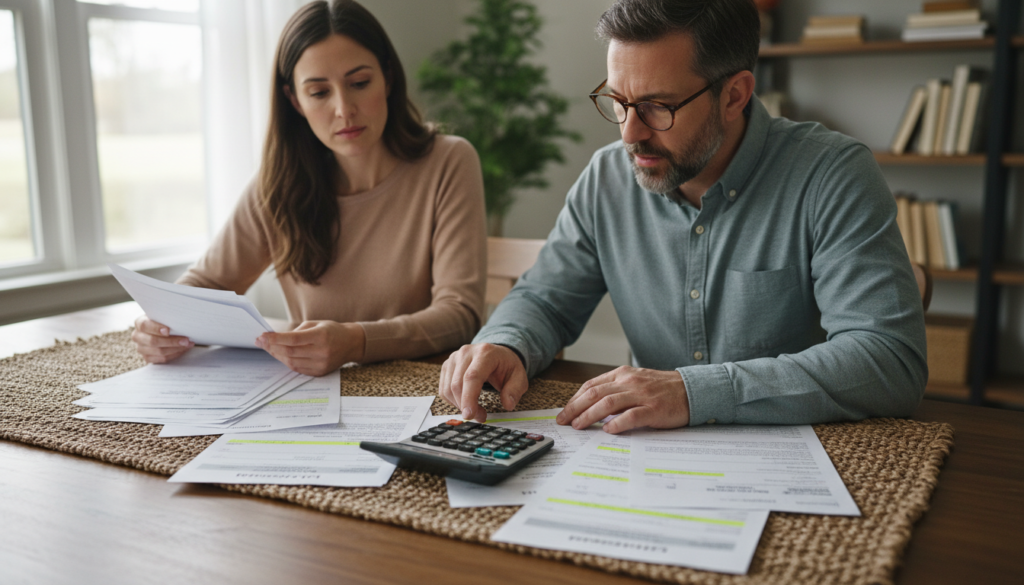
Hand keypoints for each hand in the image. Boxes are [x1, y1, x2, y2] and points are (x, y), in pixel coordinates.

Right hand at [131, 315, 193, 363]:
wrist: (159, 329)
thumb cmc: (163, 321)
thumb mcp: (162, 316)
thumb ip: (166, 318)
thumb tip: (180, 320)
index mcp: (139, 323)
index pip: (145, 325)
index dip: (156, 328)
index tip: (168, 331)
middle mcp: (137, 336)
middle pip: (153, 341)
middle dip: (172, 341)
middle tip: (186, 340)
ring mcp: (141, 348)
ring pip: (159, 351)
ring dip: (176, 349)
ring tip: (187, 344)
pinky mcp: (147, 357)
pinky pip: (162, 358)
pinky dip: (174, 354)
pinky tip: (183, 349)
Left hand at [255, 321, 363, 375]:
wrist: (350, 344)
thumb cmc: (331, 331)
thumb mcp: (315, 324)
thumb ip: (297, 332)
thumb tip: (276, 339)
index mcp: (321, 336)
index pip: (294, 339)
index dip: (275, 339)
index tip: (262, 336)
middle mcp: (322, 351)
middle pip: (290, 352)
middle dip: (272, 347)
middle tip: (260, 341)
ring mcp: (321, 364)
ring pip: (292, 362)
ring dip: (277, 355)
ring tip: (269, 348)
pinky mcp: (320, 372)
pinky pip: (298, 369)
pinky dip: (287, 362)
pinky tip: (281, 355)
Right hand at [438, 343, 527, 421]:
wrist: (497, 354)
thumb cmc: (507, 366)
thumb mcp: (520, 377)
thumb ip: (515, 390)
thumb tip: (508, 404)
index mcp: (485, 353)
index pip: (472, 377)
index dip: (469, 398)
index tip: (470, 415)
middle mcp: (466, 352)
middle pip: (457, 384)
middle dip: (466, 406)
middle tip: (480, 417)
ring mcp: (454, 358)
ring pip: (448, 388)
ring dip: (459, 405)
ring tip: (475, 410)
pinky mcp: (447, 366)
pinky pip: (444, 389)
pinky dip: (453, 401)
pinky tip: (466, 402)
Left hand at [555, 366, 689, 433]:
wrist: (692, 390)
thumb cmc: (662, 389)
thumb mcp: (635, 382)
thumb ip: (616, 390)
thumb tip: (591, 406)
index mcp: (622, 374)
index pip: (591, 385)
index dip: (575, 399)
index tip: (565, 411)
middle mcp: (629, 382)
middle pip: (595, 393)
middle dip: (575, 408)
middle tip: (564, 420)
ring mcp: (642, 395)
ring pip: (608, 403)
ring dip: (590, 415)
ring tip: (579, 426)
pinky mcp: (654, 409)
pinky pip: (631, 416)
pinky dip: (617, 423)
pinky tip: (607, 430)